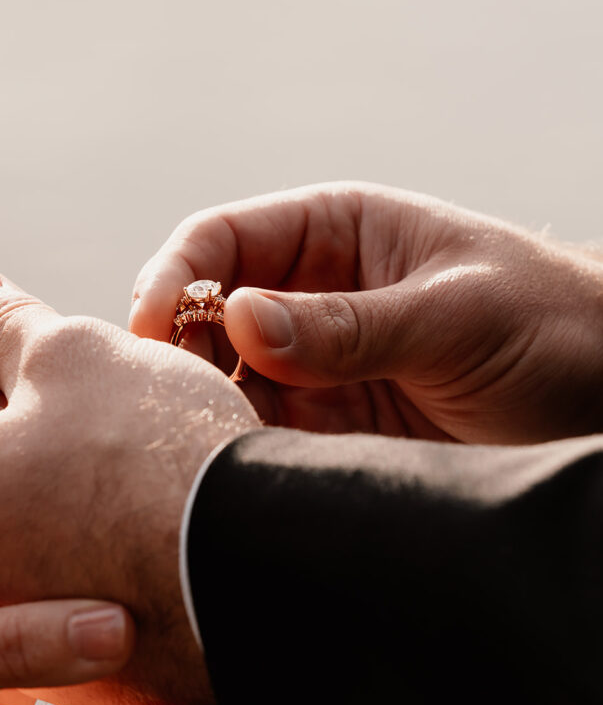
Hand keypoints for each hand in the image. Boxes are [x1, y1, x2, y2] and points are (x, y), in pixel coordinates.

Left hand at [0, 258, 261, 704]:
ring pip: (11, 550)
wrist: (262, 567)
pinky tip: (144, 527)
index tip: (5, 380)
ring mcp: (17, 636)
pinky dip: (91, 560)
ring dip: (45, 507)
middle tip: (69, 417)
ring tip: (117, 470)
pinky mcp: (82, 672)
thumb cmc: (154, 451)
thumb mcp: (68, 355)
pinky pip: (68, 597)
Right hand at [130, 183, 602, 443]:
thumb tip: (237, 320)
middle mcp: (314, 294)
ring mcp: (317, 364)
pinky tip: (228, 472)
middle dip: (176, 351)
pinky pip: (262, 434)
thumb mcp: (455, 316)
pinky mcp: (331, 427)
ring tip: (191, 446)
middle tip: (161, 400)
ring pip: (225, 381)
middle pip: (208, 314)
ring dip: (202, 408)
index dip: (176, 275)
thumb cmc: (553, 326)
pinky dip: (238, 451)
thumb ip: (349, 324)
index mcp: (338, 233)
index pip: (224, 238)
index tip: (150, 327)